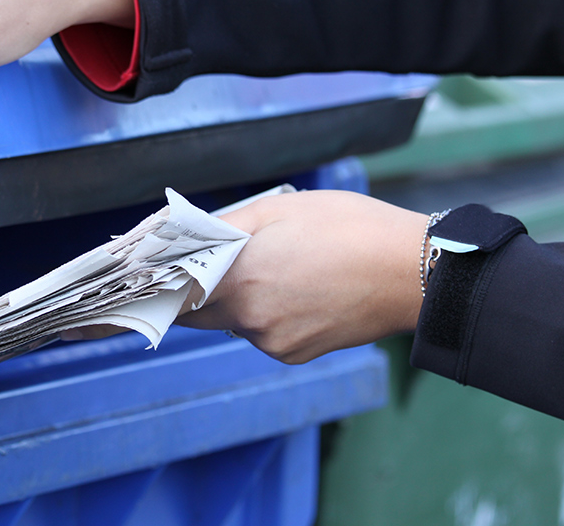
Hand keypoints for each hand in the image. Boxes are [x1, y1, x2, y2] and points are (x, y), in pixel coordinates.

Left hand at [177, 190, 427, 363]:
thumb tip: (185, 238)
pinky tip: (301, 290)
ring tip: (282, 268)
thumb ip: (224, 226)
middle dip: (202, 288)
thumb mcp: (279, 208)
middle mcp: (249, 318)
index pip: (175, 293)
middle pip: (201, 311)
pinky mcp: (295, 354)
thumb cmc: (350, 228)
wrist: (412, 272)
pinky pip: (264, 334)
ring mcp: (273, 341)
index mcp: (239, 277)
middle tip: (223, 261)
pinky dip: (269, 315)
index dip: (161, 285)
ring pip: (235, 321)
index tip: (150, 280)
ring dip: (241, 300)